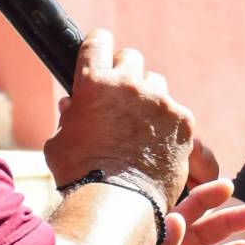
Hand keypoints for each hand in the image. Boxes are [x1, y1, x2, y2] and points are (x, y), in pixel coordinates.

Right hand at [43, 30, 194, 206]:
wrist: (117, 201)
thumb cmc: (81, 175)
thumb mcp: (61, 143)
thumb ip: (68, 118)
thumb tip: (71, 104)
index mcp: (94, 82)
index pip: (98, 42)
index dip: (99, 45)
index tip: (102, 50)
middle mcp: (128, 84)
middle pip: (132, 58)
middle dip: (126, 73)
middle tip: (122, 97)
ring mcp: (159, 100)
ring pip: (156, 83)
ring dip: (149, 97)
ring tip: (141, 126)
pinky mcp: (183, 120)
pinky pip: (177, 111)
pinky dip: (170, 124)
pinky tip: (161, 144)